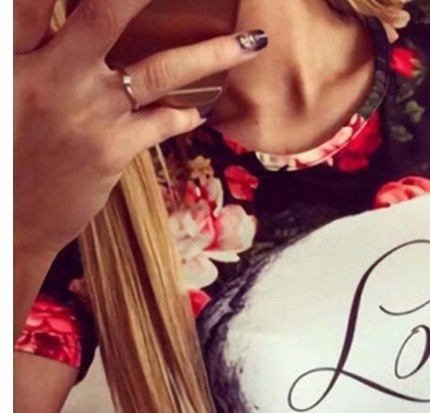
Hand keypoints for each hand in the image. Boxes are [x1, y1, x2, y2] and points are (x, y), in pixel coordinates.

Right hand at [14, 0, 264, 258]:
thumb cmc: (6, 151)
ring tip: (253, 42)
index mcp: (13, 53)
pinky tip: (204, 110)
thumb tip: (47, 21)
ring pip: (161, 69)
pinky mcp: (111, 150)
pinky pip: (163, 123)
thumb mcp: (4, 89)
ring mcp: (88, 112)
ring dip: (213, 53)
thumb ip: (26, 48)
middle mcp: (53, 74)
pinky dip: (187, 114)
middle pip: (107, 10)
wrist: (9, 222)